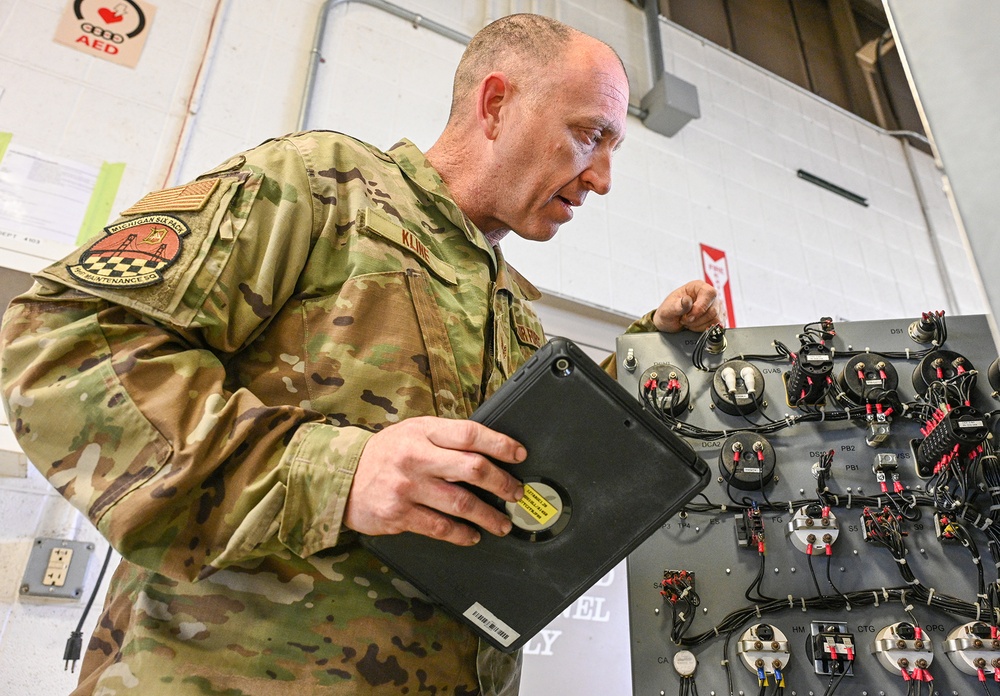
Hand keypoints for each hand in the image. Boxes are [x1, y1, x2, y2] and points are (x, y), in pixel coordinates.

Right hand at [344, 416, 525, 545]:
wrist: (340, 476)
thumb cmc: (385, 453)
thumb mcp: (413, 432)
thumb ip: (446, 438)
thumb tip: (489, 449)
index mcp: (423, 432)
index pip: (470, 434)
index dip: (500, 444)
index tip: (519, 454)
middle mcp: (417, 457)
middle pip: (472, 469)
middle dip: (502, 483)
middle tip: (516, 493)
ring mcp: (407, 488)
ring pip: (461, 503)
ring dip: (489, 516)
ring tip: (501, 522)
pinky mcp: (399, 515)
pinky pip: (440, 527)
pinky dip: (462, 534)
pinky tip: (472, 535)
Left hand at [653, 280, 721, 331]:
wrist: (669, 322)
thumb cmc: (669, 311)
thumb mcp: (668, 309)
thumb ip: (677, 305)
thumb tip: (687, 301)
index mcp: (698, 286)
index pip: (709, 293)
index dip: (700, 307)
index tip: (689, 316)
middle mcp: (709, 295)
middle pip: (713, 310)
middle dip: (696, 320)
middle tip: (684, 319)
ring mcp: (715, 307)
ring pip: (715, 320)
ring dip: (699, 325)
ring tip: (688, 322)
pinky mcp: (717, 318)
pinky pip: (716, 326)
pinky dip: (703, 329)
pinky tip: (695, 326)